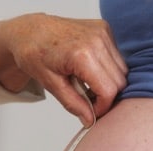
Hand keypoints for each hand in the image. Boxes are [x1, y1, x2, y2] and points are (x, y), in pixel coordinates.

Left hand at [0, 13, 127, 126]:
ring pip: (121, 70)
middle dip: (106, 96)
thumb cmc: (35, 52)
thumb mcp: (51, 84)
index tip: (92, 111)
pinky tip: (90, 69)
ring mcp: (102, 32)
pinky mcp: (104, 29)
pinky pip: (117, 57)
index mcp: (82, 55)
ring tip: (87, 84)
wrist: (30, 31)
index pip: (109, 90)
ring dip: (108, 82)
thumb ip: (73, 103)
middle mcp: (96, 40)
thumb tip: (89, 119)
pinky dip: (107, 68)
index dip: (102, 106)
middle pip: (119, 81)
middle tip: (87, 99)